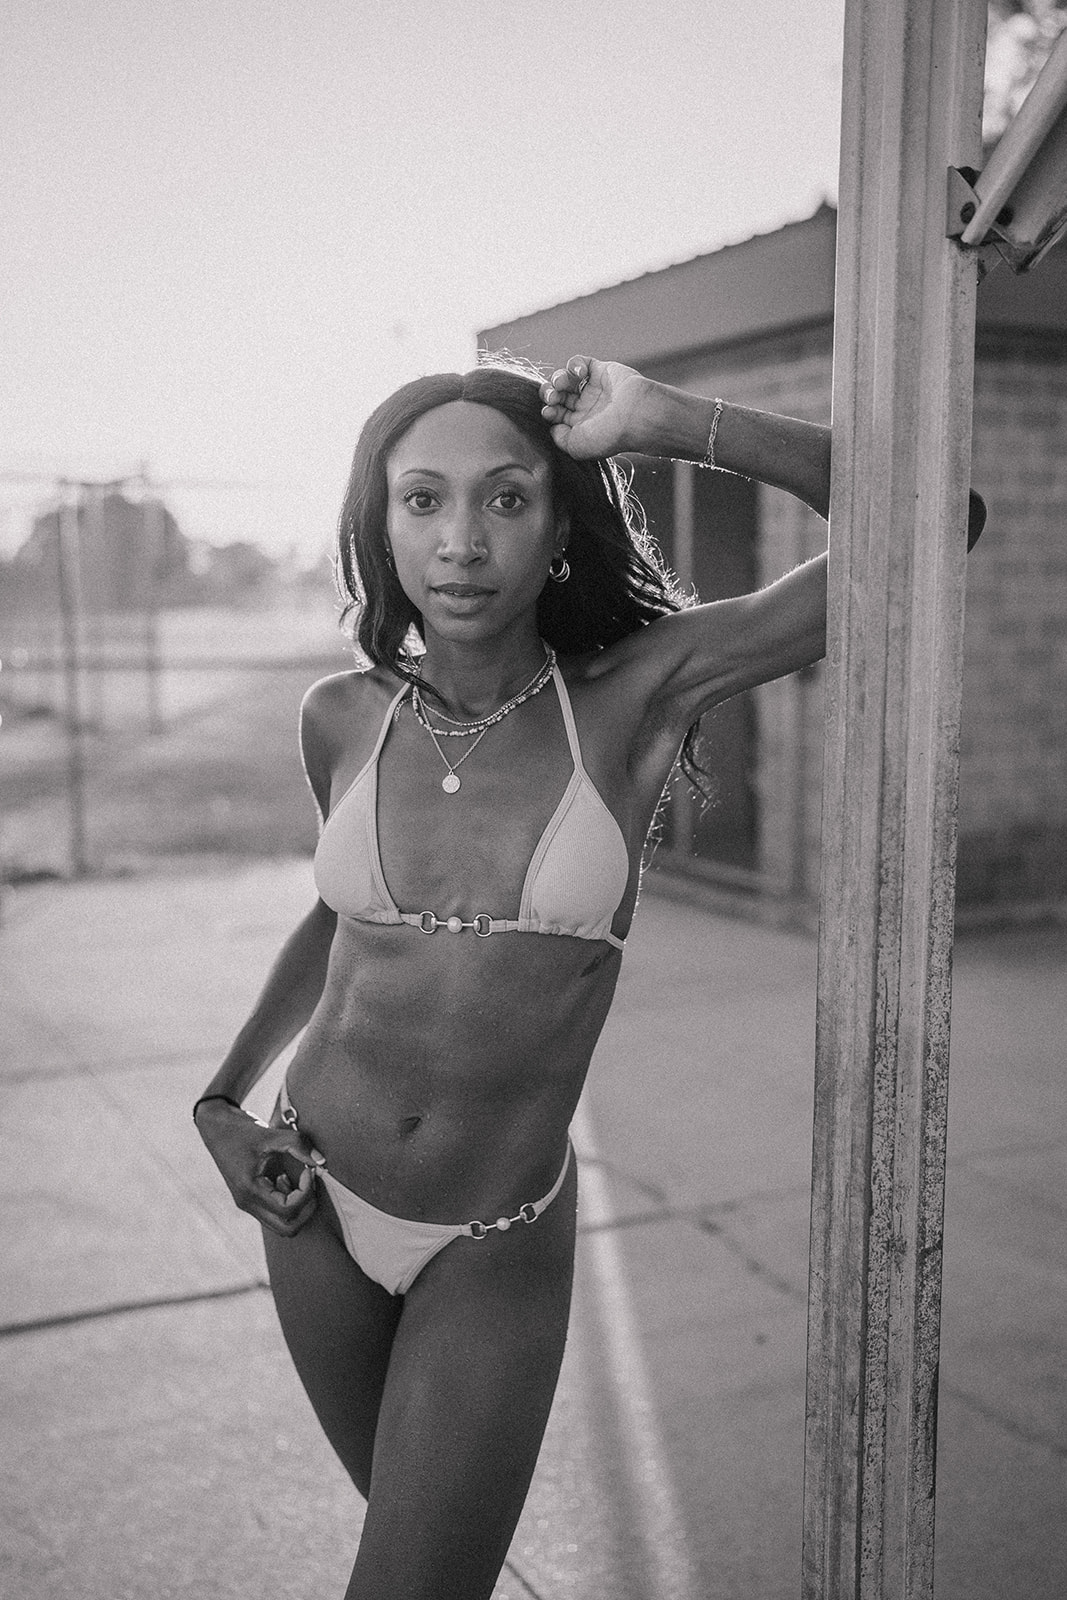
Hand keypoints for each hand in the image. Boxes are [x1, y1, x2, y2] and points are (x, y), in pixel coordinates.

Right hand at [195, 1098, 323, 1236]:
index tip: (308, 1170)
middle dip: (306, 1207)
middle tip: (309, 1181)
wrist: (217, 1128)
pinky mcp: (251, 1200)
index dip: (306, 1192)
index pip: (288, 1210)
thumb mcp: (271, 1134)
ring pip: (283, 1225)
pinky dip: (288, 1202)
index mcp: (249, 1190)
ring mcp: (248, 1204)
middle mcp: (247, 1203)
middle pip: (288, 1228)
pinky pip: (276, 1214)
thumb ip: (298, 1144)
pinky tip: (284, 1178)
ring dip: (297, 1205)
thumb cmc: (242, 1130)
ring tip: (296, 1179)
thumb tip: (321, 1161)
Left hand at [539, 356, 655, 459]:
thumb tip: (553, 426)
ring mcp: (594, 389)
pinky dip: (574, 364)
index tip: (549, 412)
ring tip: (561, 383)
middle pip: (558, 396)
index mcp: (581, 426)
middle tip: (553, 397)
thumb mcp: (576, 447)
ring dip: (557, 378)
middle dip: (549, 394)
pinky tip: (579, 373)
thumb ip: (559, 438)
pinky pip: (581, 362)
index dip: (548, 410)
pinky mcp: (602, 371)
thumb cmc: (609, 436)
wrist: (636, 416)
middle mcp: (587, 407)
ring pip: (566, 378)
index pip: (556, 415)